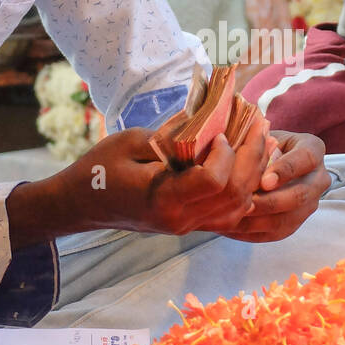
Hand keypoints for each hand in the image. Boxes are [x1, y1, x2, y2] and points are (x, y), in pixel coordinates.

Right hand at [37, 117, 271, 240]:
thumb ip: (171, 135)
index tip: (220, 133)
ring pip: (238, 208)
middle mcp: (180, 219)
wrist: (81, 204)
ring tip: (263, 142)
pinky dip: (244, 190)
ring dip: (255, 175)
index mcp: (163, 199)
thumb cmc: (100, 169)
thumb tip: (208, 118)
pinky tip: (249, 166)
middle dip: (253, 158)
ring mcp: (185, 226)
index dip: (226, 154)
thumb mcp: (131, 141)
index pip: (213, 181)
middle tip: (260, 126)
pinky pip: (227, 214)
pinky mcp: (188, 224)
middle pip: (235, 195)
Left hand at [223, 129, 330, 241]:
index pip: (305, 159)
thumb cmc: (261, 143)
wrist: (268, 161)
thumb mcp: (261, 136)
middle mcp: (319, 178)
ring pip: (289, 219)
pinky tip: (232, 227)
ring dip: (259, 220)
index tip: (264, 181)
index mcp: (313, 149)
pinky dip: (253, 232)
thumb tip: (238, 150)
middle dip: (271, 202)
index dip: (286, 171)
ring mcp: (310, 203)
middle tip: (246, 204)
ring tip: (234, 218)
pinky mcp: (296, 222)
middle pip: (301, 195)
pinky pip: (277, 233)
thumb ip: (255, 142)